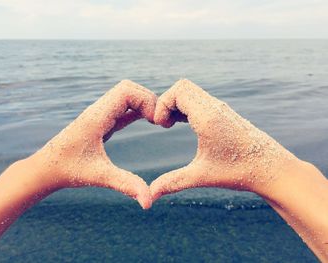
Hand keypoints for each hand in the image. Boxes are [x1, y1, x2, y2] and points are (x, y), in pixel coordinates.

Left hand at [31, 80, 156, 208]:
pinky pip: (122, 109)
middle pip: (128, 89)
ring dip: (143, 104)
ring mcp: (99, 115)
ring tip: (156, 122)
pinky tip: (147, 121)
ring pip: (125, 96)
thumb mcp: (99, 176)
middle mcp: (98, 110)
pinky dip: (137, 111)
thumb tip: (148, 203)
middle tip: (160, 121)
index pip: (126, 91)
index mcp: (97, 117)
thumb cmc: (68, 170)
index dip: (146, 101)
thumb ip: (126, 185)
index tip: (156, 122)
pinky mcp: (100, 122)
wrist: (45, 169)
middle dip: (148, 100)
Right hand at [150, 79, 297, 200]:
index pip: (178, 90)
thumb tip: (150, 195)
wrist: (272, 169)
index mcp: (208, 117)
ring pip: (192, 93)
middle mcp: (215, 107)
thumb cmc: (240, 172)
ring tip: (170, 126)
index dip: (162, 104)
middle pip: (183, 87)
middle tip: (163, 125)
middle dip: (167, 103)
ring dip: (177, 105)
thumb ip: (173, 182)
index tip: (160, 125)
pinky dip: (187, 108)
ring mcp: (220, 109)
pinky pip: (199, 100)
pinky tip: (184, 125)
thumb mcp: (202, 176)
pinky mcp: (224, 113)